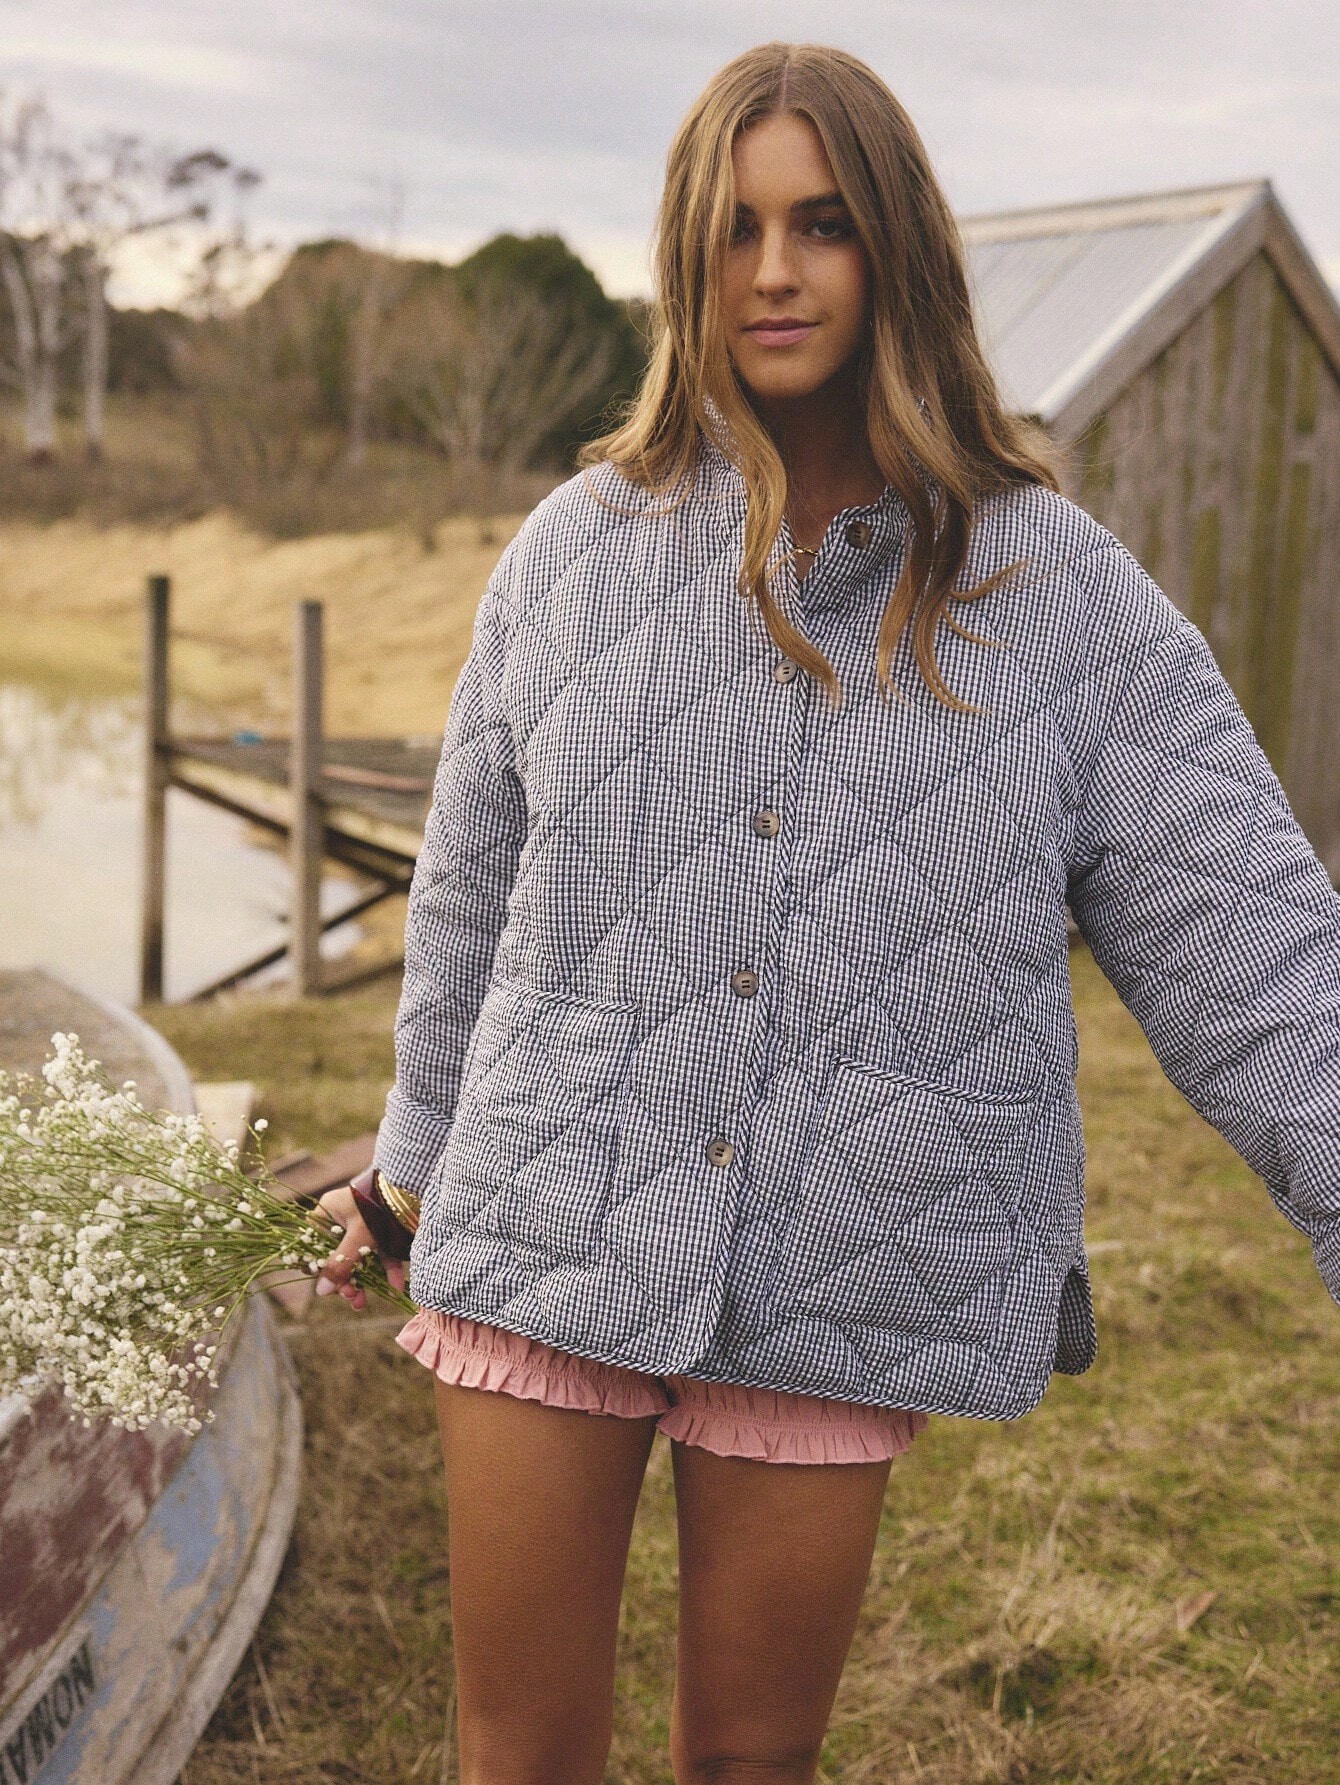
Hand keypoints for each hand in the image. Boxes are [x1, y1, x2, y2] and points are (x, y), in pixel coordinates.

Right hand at [314, 1183, 407, 1309]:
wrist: (414, 1188)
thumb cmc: (378, 1208)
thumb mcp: (357, 1238)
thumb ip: (340, 1265)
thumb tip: (321, 1292)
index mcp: (328, 1212)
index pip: (315, 1244)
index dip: (319, 1268)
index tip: (326, 1287)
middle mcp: (344, 1218)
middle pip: (338, 1256)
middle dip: (345, 1280)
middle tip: (351, 1298)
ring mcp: (365, 1224)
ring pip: (360, 1258)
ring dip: (362, 1281)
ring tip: (362, 1303)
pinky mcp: (385, 1229)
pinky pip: (381, 1252)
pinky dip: (386, 1269)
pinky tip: (395, 1287)